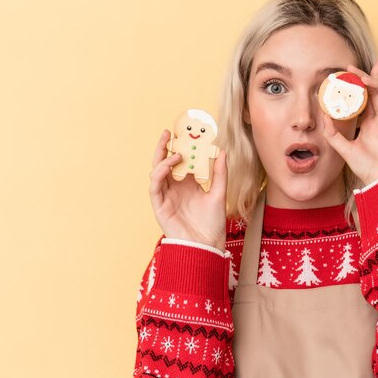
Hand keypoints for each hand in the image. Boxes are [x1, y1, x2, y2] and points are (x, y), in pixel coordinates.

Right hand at [149, 130, 226, 250]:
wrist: (207, 245)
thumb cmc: (212, 223)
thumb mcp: (219, 193)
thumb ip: (219, 173)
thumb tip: (222, 151)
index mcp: (188, 185)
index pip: (182, 162)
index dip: (182, 147)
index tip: (186, 133)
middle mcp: (175, 189)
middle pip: (166, 163)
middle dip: (165, 147)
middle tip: (169, 132)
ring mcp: (166, 196)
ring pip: (157, 171)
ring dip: (163, 158)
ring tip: (175, 149)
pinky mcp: (159, 205)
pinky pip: (155, 185)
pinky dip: (160, 172)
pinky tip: (170, 164)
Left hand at [322, 58, 377, 185]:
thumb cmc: (367, 169)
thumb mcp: (345, 150)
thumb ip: (333, 134)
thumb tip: (324, 116)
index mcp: (368, 124)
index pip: (363, 100)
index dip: (355, 88)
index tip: (343, 77)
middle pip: (375, 93)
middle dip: (366, 77)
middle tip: (352, 66)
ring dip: (377, 83)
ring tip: (363, 76)